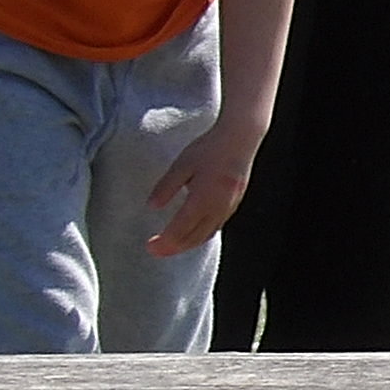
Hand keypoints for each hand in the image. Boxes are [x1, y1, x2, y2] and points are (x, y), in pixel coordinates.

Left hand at [146, 114, 262, 252]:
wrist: (240, 139)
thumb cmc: (211, 148)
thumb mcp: (182, 164)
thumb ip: (166, 186)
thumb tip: (152, 206)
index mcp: (202, 199)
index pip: (179, 231)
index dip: (163, 243)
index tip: (149, 247)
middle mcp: (217, 209)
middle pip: (193, 239)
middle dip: (173, 248)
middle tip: (156, 251)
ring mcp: (227, 208)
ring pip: (206, 236)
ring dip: (187, 244)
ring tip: (172, 246)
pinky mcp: (233, 205)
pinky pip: (215, 228)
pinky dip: (200, 236)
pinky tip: (193, 232)